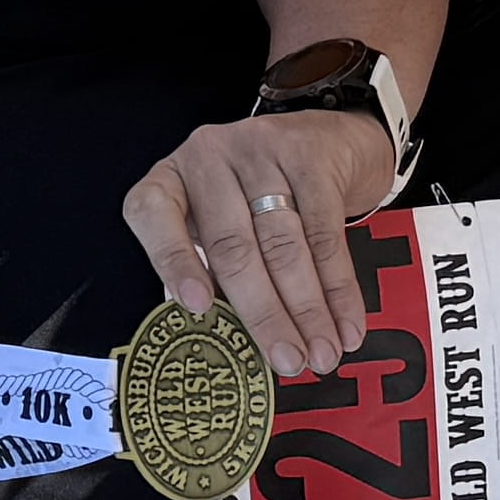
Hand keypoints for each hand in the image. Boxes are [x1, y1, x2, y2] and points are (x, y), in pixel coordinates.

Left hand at [122, 105, 396, 377]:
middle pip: (233, 246)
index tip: (197, 308)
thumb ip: (213, 274)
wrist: (327, 137)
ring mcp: (260, 150)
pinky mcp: (310, 155)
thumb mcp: (218, 223)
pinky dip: (339, 288)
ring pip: (284, 245)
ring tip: (321, 355)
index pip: (153, 214)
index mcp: (172, 178)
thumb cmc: (257, 197)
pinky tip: (347, 324)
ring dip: (307, 310)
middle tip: (287, 362)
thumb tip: (226, 342)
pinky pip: (327, 234)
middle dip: (264, 314)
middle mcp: (208, 157)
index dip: (173, 262)